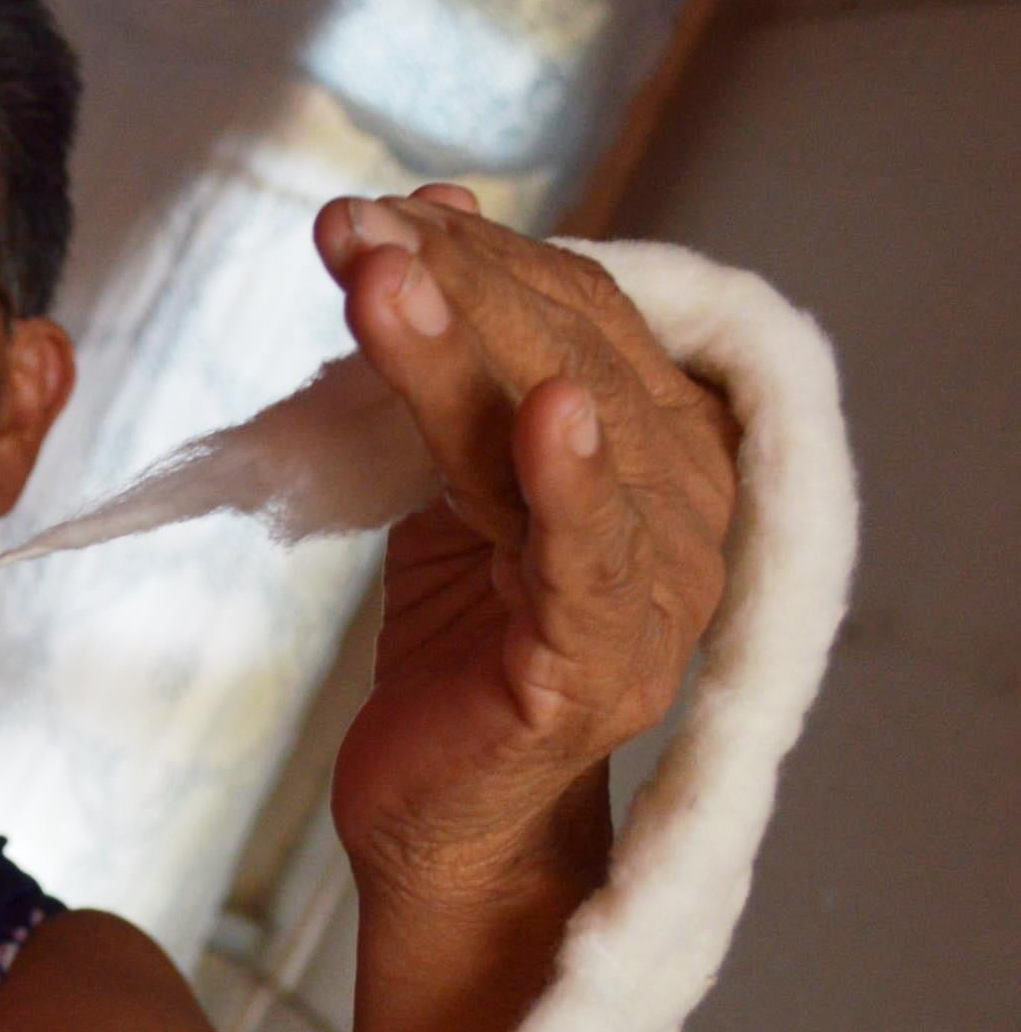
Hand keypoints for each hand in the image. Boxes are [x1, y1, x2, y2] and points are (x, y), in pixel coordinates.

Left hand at [316, 186, 738, 907]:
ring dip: (462, 347)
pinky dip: (570, 480)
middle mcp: (682, 510)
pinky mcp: (597, 664)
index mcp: (659, 453)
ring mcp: (653, 591)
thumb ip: (452, 367)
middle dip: (453, 286)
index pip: (579, 318)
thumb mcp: (449, 485)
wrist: (435, 819)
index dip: (479, 258)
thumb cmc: (449, 650)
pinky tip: (546, 412)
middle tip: (350, 230)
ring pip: (555, 438)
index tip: (374, 213)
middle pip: (568, 358)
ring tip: (380, 277)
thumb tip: (431, 212)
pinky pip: (586, 557)